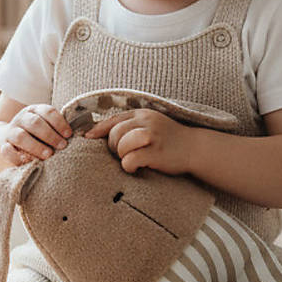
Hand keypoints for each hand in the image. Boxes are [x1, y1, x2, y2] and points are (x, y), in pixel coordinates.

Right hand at [0, 103, 72, 165]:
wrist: (11, 141)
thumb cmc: (39, 136)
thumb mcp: (49, 126)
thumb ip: (61, 129)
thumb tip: (86, 134)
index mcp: (35, 110)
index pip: (47, 111)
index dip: (59, 123)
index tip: (69, 135)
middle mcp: (22, 119)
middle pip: (34, 123)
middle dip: (50, 135)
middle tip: (62, 146)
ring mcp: (11, 132)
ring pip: (20, 136)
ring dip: (35, 146)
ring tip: (48, 155)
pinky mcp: (3, 146)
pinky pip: (7, 151)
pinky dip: (17, 156)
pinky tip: (29, 161)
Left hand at [84, 108, 198, 174]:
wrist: (195, 148)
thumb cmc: (169, 140)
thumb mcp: (151, 125)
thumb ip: (131, 126)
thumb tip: (101, 132)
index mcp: (142, 114)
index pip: (113, 119)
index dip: (98, 129)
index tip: (87, 137)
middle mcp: (146, 121)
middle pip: (114, 133)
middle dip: (114, 147)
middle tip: (125, 154)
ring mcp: (152, 136)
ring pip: (121, 145)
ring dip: (123, 156)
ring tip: (133, 159)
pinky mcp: (156, 152)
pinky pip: (130, 160)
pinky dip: (130, 166)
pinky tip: (138, 167)